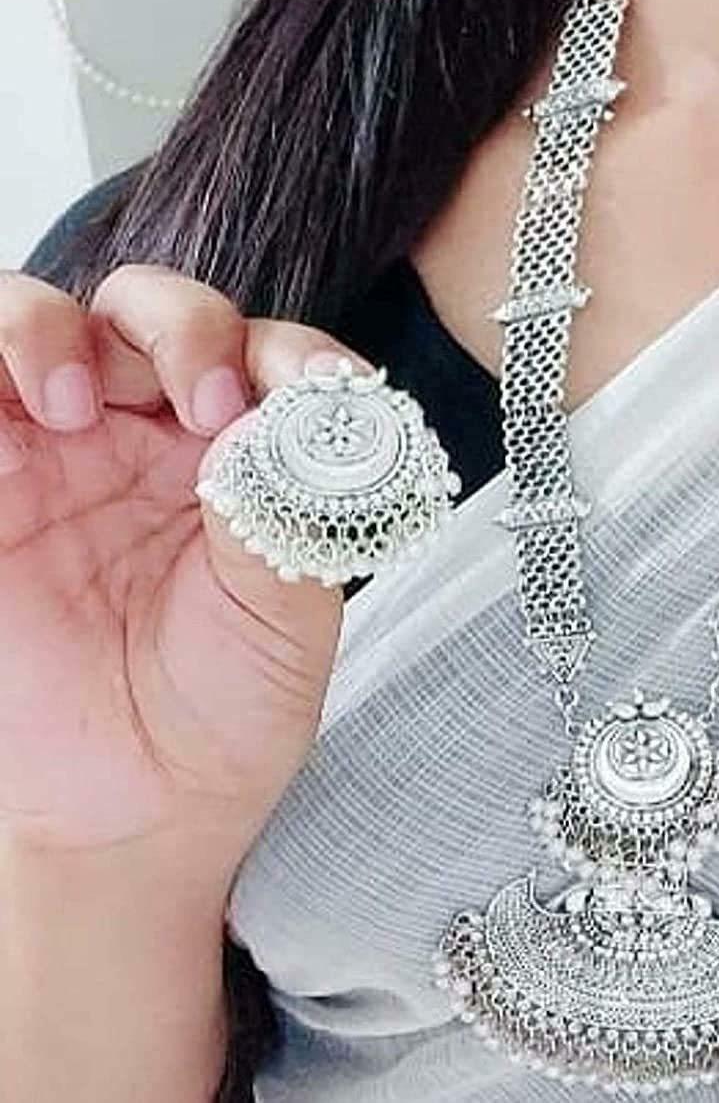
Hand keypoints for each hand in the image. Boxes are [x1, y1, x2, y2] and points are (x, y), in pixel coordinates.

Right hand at [0, 263, 375, 863]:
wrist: (133, 811)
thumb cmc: (226, 708)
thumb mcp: (286, 618)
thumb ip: (283, 515)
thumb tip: (276, 420)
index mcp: (246, 449)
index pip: (271, 352)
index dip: (286, 355)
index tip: (288, 398)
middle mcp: (154, 431)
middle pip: (155, 310)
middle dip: (178, 327)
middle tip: (197, 402)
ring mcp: (57, 450)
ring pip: (37, 320)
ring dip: (48, 330)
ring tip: (68, 405)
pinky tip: (11, 444)